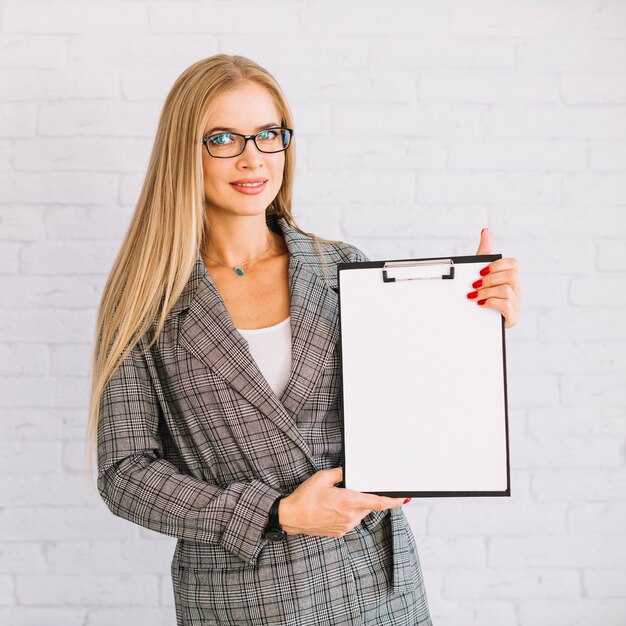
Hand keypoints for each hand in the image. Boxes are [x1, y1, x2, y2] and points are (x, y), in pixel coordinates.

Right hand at [279, 467, 406, 537]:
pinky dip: (347, 513)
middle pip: (368, 506)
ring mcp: (345, 526)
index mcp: (349, 501)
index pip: (378, 502)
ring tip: (336, 499)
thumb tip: (350, 472)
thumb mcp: (322, 477)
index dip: (394, 501)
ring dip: (355, 505)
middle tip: (349, 490)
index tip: (404, 498)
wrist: (291, 517)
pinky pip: (350, 521)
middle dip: (364, 497)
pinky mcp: (339, 532)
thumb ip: (340, 473)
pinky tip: (332, 508)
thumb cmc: (305, 497)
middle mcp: (350, 516)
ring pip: (359, 514)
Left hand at [467, 228, 521, 328]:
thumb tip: (485, 231)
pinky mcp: (512, 316)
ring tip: (473, 296)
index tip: (481, 271)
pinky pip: (506, 305)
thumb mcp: (483, 273)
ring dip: (486, 292)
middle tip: (474, 285)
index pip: (513, 264)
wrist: (483, 320)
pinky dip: (491, 303)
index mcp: (511, 277)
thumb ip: (485, 254)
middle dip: (489, 279)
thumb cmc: (486, 294)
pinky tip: (481, 304)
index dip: (497, 266)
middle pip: (510, 276)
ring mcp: (516, 303)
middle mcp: (516, 288)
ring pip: (507, 290)